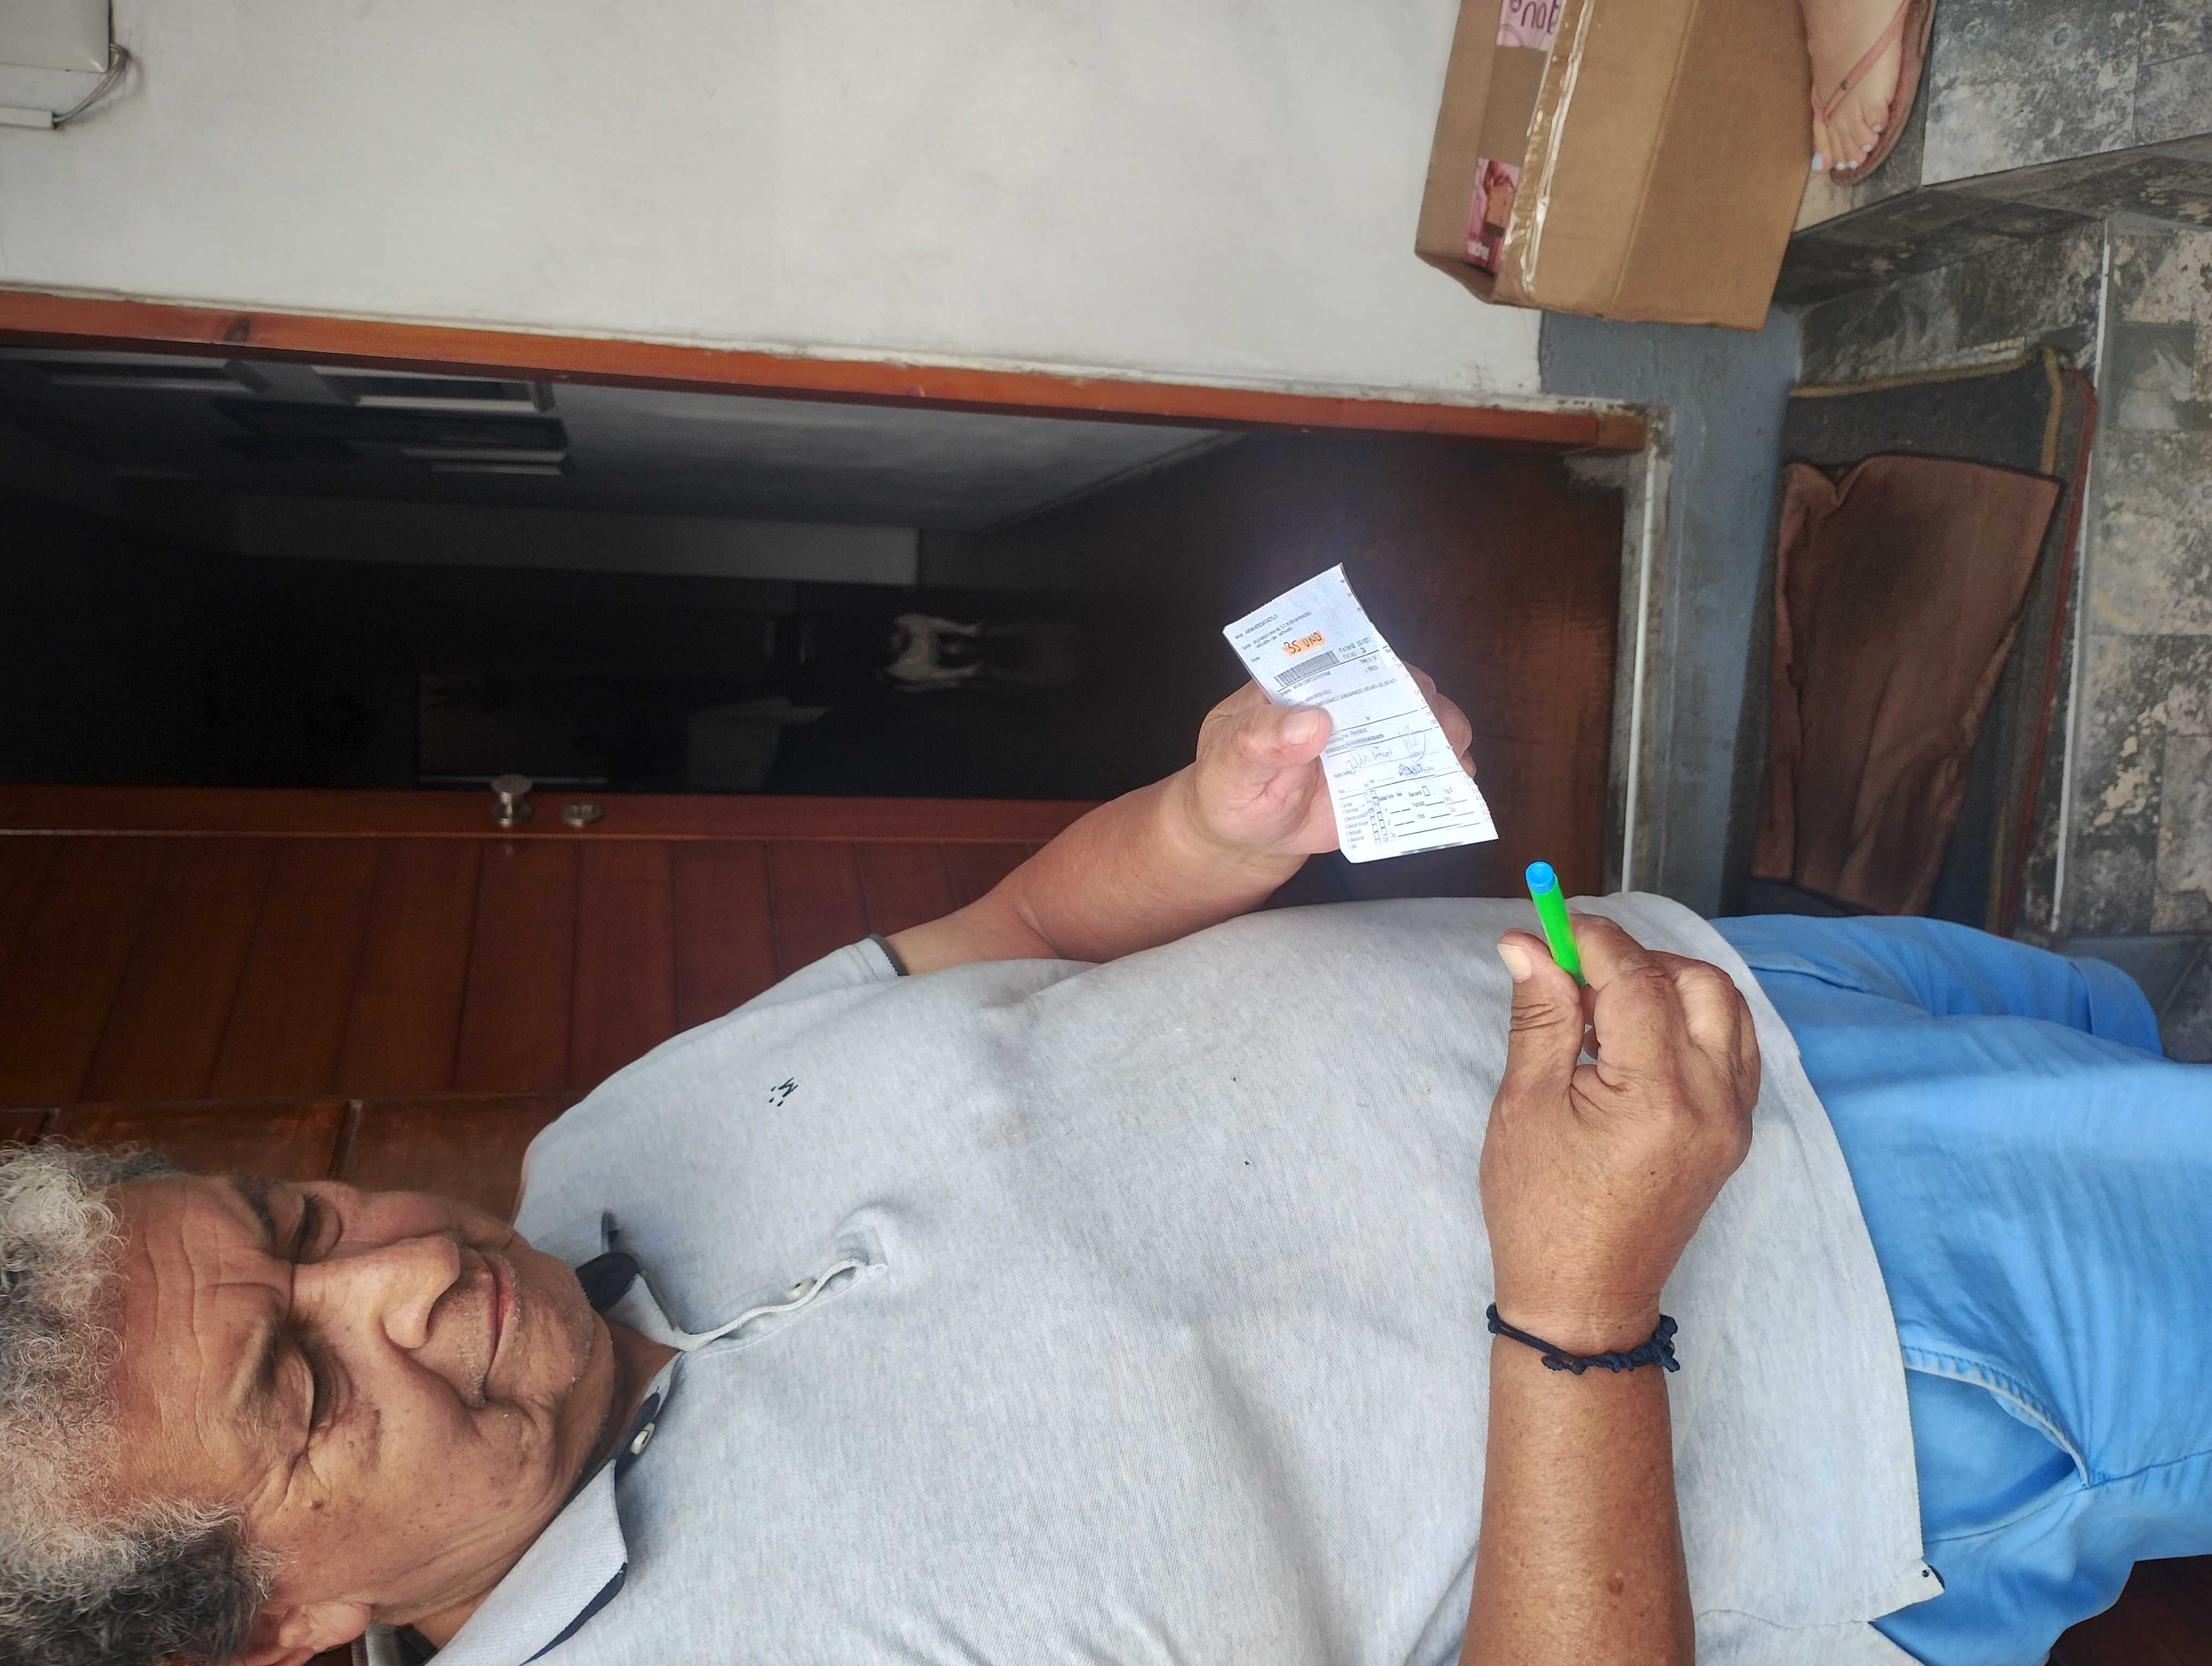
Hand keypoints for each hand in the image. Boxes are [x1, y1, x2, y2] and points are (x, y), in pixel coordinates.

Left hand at [1176, 669, 1473, 858]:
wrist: (1245, 832)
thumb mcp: (1228, 763)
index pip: (1346, 648)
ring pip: (1431, 722)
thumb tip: (1314, 722)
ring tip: (1446, 761)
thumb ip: (1258, 741)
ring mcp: (1376, 737)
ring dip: (1446, 738)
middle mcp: (1351, 700)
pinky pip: (1431, 773)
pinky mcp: (1390, 777)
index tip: (1391, 678)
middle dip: (1422, 702)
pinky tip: (1447, 791)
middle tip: (1424, 729)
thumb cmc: (1230, 784)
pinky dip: (1447, 781)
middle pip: (1404, 682)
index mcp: (1307, 679)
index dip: (1374, 658)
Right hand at [1479, 916, 1758, 1353]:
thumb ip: (1539, 1016)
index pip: (1637, 980)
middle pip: (1697, 982)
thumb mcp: (1525, 1107)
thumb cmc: (1540, 1211)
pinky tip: (1644, 1031)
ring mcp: (1733, 1119)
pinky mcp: (1735, 1131)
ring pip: (1726, 1008)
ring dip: (1671, 981)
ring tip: (1607, 997)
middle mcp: (1712, 1102)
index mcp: (1656, 1098)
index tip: (1547, 924)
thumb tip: (1527, 944)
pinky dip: (1696, 1018)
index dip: (1590, 940)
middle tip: (1574, 965)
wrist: (1585, 1298)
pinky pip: (1735, 1047)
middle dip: (1635, 957)